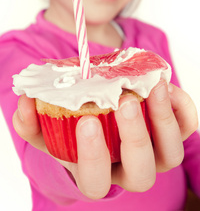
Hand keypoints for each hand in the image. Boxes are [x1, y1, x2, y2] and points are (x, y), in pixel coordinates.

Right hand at [12, 80, 197, 199]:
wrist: (102, 119)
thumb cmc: (76, 129)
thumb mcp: (49, 128)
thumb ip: (33, 121)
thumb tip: (23, 103)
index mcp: (97, 172)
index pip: (95, 181)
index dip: (93, 157)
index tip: (87, 121)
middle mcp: (129, 169)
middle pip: (140, 172)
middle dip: (134, 138)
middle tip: (123, 102)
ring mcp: (155, 154)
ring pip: (170, 152)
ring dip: (163, 119)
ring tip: (153, 87)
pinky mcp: (171, 134)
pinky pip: (187, 127)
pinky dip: (181, 108)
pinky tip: (166, 87)